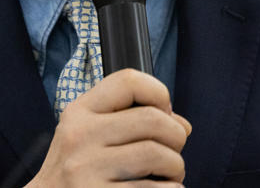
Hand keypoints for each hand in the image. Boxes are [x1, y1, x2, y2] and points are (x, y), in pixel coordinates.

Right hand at [28, 69, 191, 186]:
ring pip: (159, 155)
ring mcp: (87, 170)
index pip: (129, 81)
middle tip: (171, 154)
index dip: (159, 93)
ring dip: (176, 168)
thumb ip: (130, 122)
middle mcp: (80, 137)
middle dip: (176, 137)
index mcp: (79, 112)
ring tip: (167, 178)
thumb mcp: (88, 136)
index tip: (163, 115)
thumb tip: (182, 125)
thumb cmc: (76, 173)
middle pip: (153, 119)